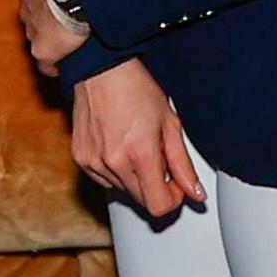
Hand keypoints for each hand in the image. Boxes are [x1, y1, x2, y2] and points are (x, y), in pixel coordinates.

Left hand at [17, 0, 93, 72]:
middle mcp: (24, 9)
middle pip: (34, 15)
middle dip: (48, 17)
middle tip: (71, 17)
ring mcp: (31, 33)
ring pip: (39, 37)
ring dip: (53, 39)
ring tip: (73, 39)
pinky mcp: (43, 53)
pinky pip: (47, 63)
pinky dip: (55, 64)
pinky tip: (68, 62)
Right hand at [68, 58, 202, 218]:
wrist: (100, 71)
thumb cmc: (135, 89)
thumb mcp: (170, 124)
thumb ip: (183, 165)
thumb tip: (195, 192)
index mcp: (140, 154)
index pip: (158, 206)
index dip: (173, 199)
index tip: (176, 185)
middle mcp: (114, 163)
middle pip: (142, 201)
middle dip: (156, 187)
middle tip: (159, 161)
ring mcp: (94, 163)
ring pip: (123, 191)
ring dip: (135, 178)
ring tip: (137, 147)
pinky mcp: (81, 159)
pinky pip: (104, 181)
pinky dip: (116, 171)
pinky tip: (120, 147)